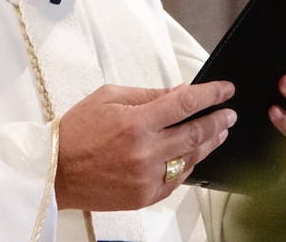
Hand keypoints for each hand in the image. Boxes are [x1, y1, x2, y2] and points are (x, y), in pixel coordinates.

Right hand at [55, 81, 235, 211]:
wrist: (55, 171)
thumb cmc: (76, 131)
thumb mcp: (108, 97)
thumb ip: (148, 94)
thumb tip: (180, 92)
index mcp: (136, 122)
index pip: (185, 103)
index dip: (211, 94)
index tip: (225, 89)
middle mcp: (145, 152)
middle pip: (195, 133)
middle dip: (218, 120)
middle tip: (230, 113)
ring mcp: (147, 177)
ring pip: (191, 158)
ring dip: (210, 143)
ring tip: (221, 132)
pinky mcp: (145, 196)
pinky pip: (177, 180)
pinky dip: (189, 165)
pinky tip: (195, 155)